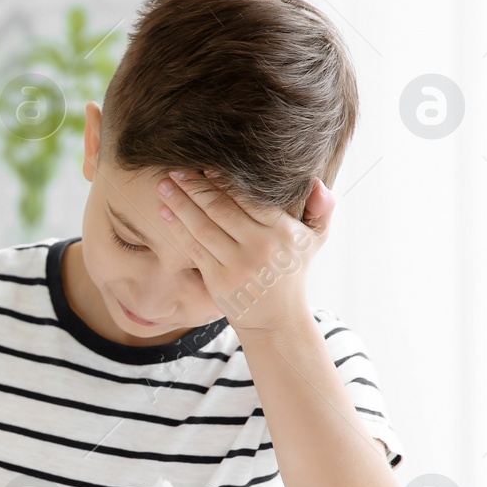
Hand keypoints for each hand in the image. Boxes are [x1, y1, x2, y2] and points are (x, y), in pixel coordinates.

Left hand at [155, 171, 334, 333]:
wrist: (277, 320)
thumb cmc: (291, 272)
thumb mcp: (314, 241)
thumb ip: (321, 209)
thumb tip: (315, 181)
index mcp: (283, 232)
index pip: (250, 199)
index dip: (225, 181)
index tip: (206, 166)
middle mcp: (261, 247)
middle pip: (221, 209)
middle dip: (195, 187)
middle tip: (175, 171)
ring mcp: (238, 265)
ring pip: (203, 227)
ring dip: (181, 204)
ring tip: (164, 186)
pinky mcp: (219, 280)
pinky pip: (195, 248)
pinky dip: (178, 228)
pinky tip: (166, 212)